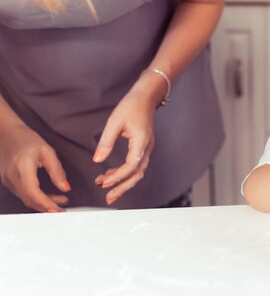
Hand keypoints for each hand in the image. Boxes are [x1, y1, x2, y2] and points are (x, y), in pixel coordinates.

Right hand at [0, 123, 70, 211]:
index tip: (58, 210)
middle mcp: (12, 176)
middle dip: (47, 206)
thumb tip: (66, 188)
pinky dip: (35, 198)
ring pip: (25, 198)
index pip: (32, 191)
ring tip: (61, 201)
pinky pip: (22, 194)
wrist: (6, 133)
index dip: (45, 203)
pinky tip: (48, 196)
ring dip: (42, 203)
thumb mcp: (47, 151)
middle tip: (63, 209)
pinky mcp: (8, 181)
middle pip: (29, 199)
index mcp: (22, 167)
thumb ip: (57, 171)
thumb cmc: (27, 139)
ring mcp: (7, 180)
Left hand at [93, 77, 160, 204]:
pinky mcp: (143, 148)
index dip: (118, 176)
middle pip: (138, 174)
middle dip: (123, 187)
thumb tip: (97, 160)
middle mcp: (147, 147)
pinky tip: (110, 175)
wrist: (146, 97)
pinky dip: (124, 173)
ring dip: (123, 182)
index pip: (132, 165)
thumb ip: (106, 142)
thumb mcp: (114, 122)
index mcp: (141, 141)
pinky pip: (136, 165)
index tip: (104, 182)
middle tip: (109, 198)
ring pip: (138, 172)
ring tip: (107, 190)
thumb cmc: (131, 106)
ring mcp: (147, 148)